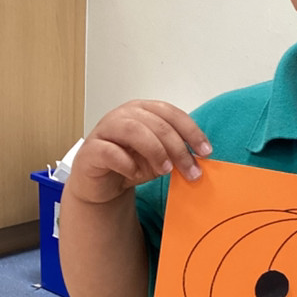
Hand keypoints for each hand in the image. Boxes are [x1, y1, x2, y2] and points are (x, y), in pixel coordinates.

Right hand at [68, 100, 212, 205]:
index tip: (205, 151)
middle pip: (156, 123)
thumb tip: (201, 159)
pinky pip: (109, 151)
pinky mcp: (90, 150)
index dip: (191, 131)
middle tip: (190, 171)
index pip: (171, 113)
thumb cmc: (131, 164)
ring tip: (165, 170)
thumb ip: (177, 153)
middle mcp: (124, 115)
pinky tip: (134, 173)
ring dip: (155, 150)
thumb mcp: (160, 158)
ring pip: (133, 130)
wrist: (102, 184)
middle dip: (178, 148)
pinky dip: (126, 163)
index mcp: (144, 111)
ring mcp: (105, 130)